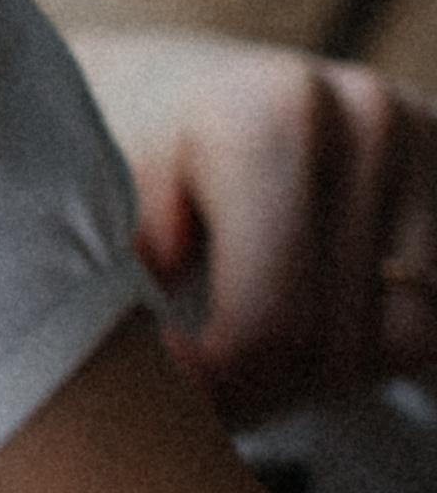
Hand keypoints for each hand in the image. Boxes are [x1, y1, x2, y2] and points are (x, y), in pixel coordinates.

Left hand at [71, 29, 436, 425]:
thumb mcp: (91, 217)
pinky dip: (370, 349)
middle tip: (191, 398)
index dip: (209, 391)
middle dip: (259, 394)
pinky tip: (296, 334)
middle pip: (339, 345)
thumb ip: (126, 300)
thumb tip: (162, 402)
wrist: (155, 90)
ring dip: (320, 379)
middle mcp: (367, 118)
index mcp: (274, 115)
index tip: (154, 400)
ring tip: (238, 358)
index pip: (269, 326)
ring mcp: (426, 145)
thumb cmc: (111, 160)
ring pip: (405, 344)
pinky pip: (433, 321)